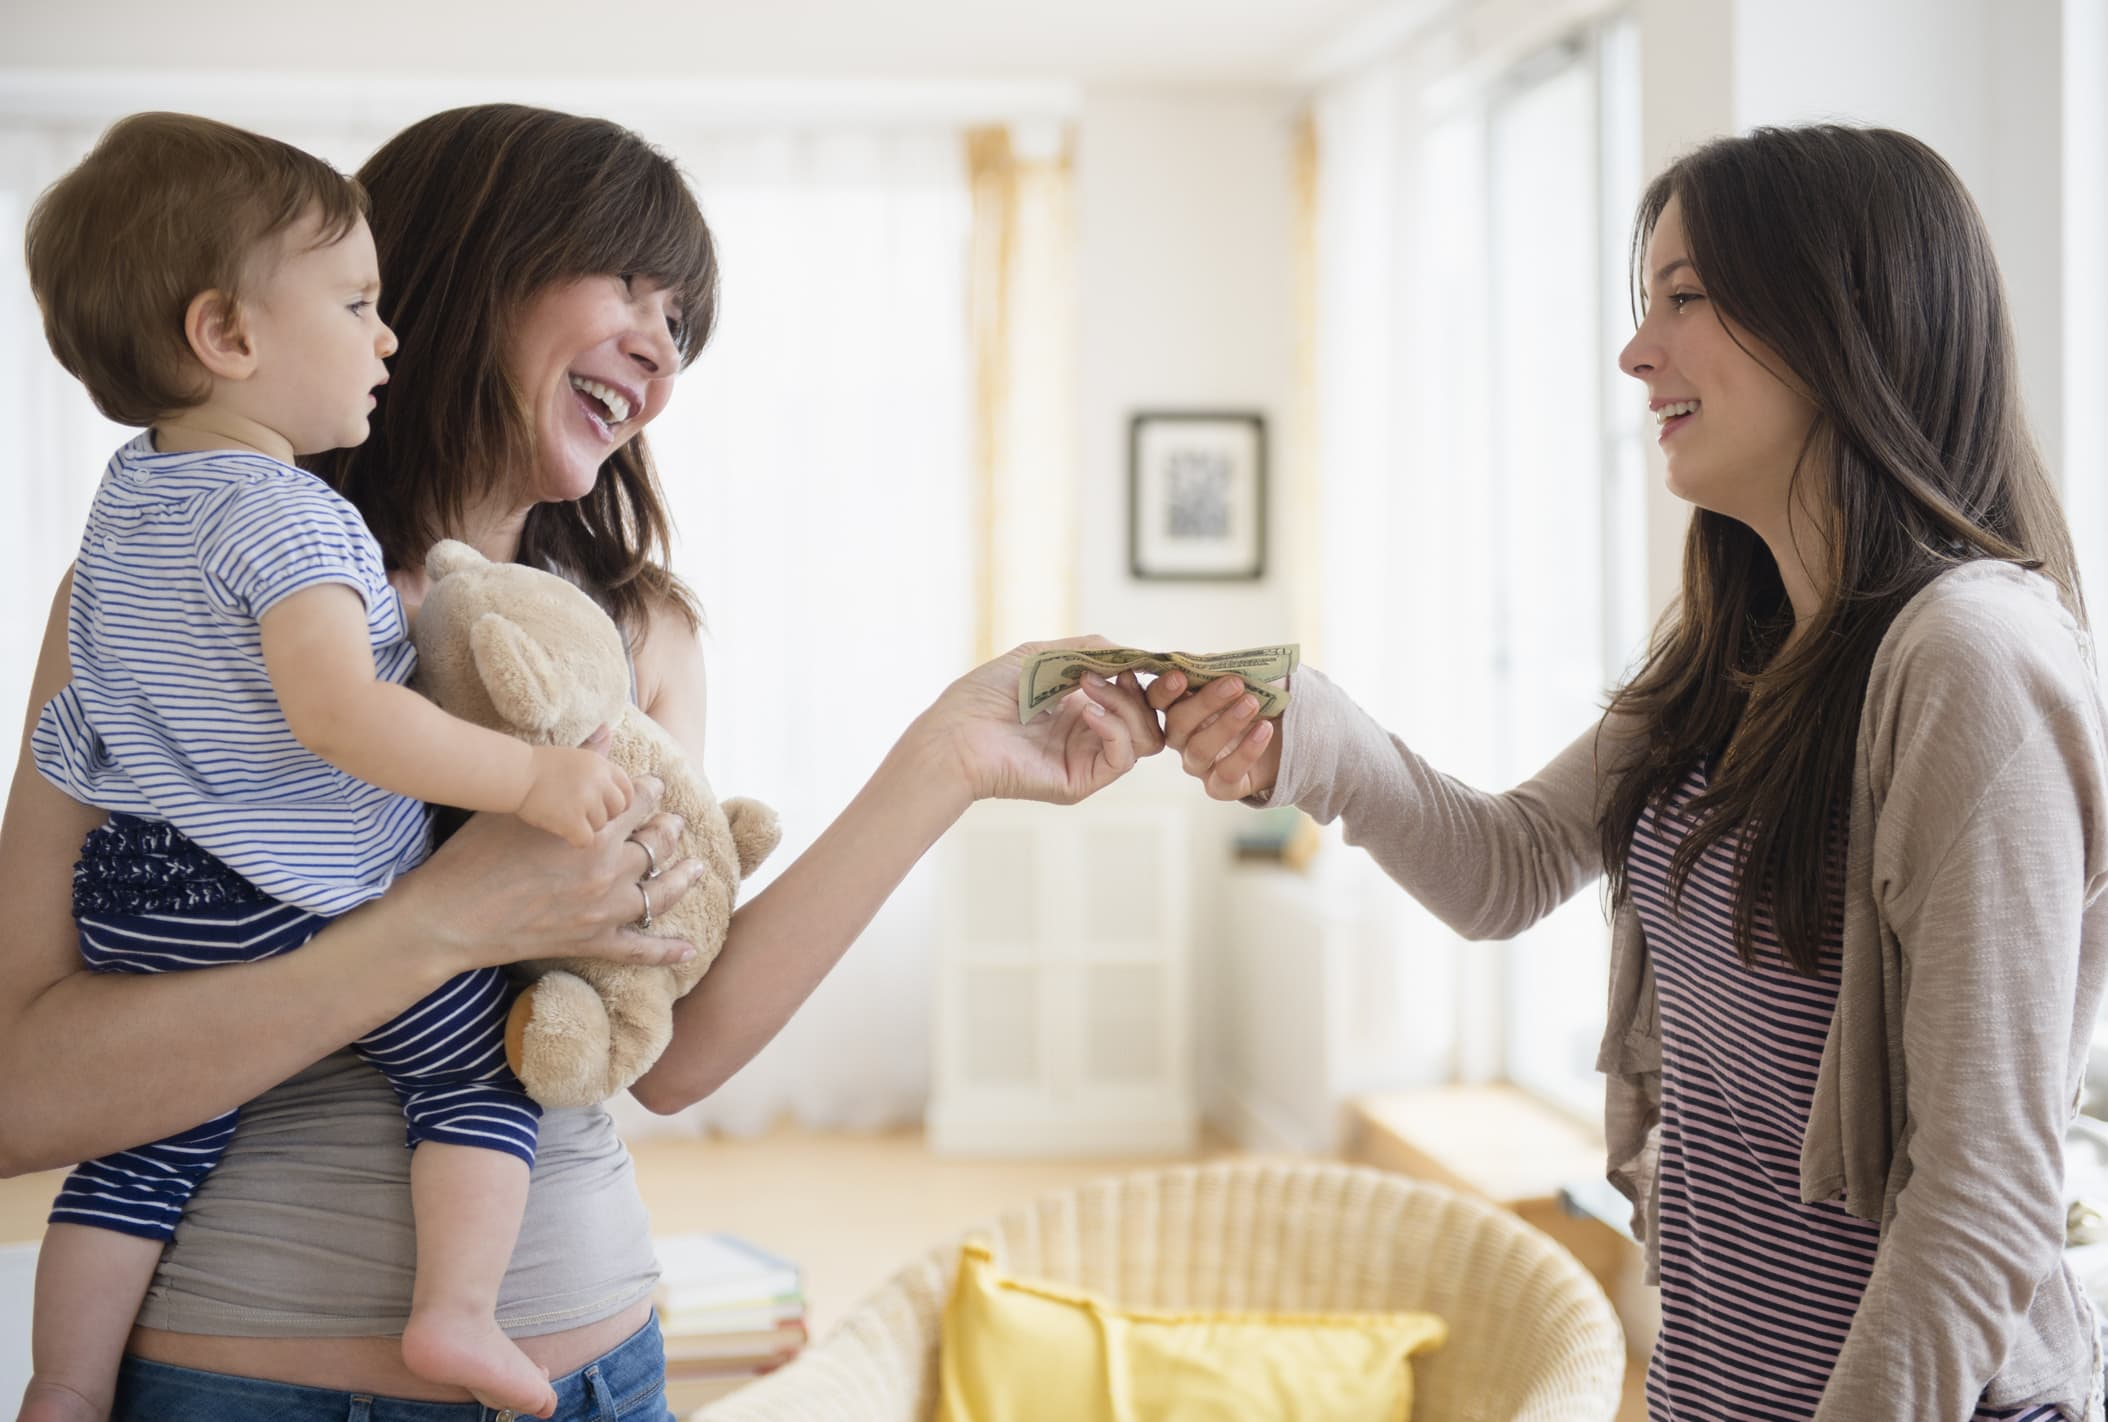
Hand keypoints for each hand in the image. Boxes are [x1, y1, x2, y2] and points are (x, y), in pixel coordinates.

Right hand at [390, 776, 704, 974]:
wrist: (448, 915)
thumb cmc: (475, 853)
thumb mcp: (525, 804)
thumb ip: (573, 765)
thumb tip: (605, 730)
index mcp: (593, 831)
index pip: (640, 801)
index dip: (650, 790)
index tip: (653, 787)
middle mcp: (608, 870)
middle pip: (657, 844)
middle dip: (668, 830)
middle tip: (674, 824)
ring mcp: (604, 910)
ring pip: (661, 892)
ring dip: (682, 878)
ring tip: (696, 868)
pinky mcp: (592, 942)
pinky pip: (641, 949)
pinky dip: (667, 950)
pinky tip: (690, 948)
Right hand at [517, 745, 632, 846]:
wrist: (515, 774)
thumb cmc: (540, 765)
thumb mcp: (574, 753)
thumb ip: (596, 748)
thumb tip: (607, 729)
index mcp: (601, 764)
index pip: (627, 789)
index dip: (618, 801)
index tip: (604, 806)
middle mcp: (599, 781)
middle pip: (618, 809)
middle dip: (603, 815)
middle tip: (581, 813)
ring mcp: (587, 801)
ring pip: (600, 825)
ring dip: (585, 826)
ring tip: (564, 815)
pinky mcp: (572, 820)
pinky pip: (586, 840)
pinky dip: (574, 839)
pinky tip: (562, 831)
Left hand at [919, 636, 1165, 803]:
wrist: (954, 733)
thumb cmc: (984, 696)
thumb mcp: (1041, 657)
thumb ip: (1087, 649)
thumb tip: (1130, 652)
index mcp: (1080, 708)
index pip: (1135, 697)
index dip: (1148, 679)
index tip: (1151, 660)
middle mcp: (1087, 735)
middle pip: (1149, 719)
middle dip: (1149, 693)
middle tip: (1128, 672)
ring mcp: (1086, 760)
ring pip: (1145, 738)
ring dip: (1126, 705)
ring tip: (1089, 686)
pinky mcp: (1080, 782)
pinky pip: (1123, 759)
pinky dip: (1115, 728)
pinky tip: (1088, 711)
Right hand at [1147, 668, 1283, 800]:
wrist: (1292, 731)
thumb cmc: (1260, 698)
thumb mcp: (1243, 675)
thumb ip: (1220, 669)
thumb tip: (1204, 661)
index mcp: (1180, 706)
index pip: (1156, 700)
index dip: (1163, 690)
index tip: (1180, 677)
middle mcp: (1183, 738)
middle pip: (1177, 723)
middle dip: (1205, 702)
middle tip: (1236, 684)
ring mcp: (1200, 765)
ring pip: (1199, 749)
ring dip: (1226, 724)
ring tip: (1252, 704)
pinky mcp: (1221, 787)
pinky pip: (1226, 774)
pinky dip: (1246, 751)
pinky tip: (1264, 730)